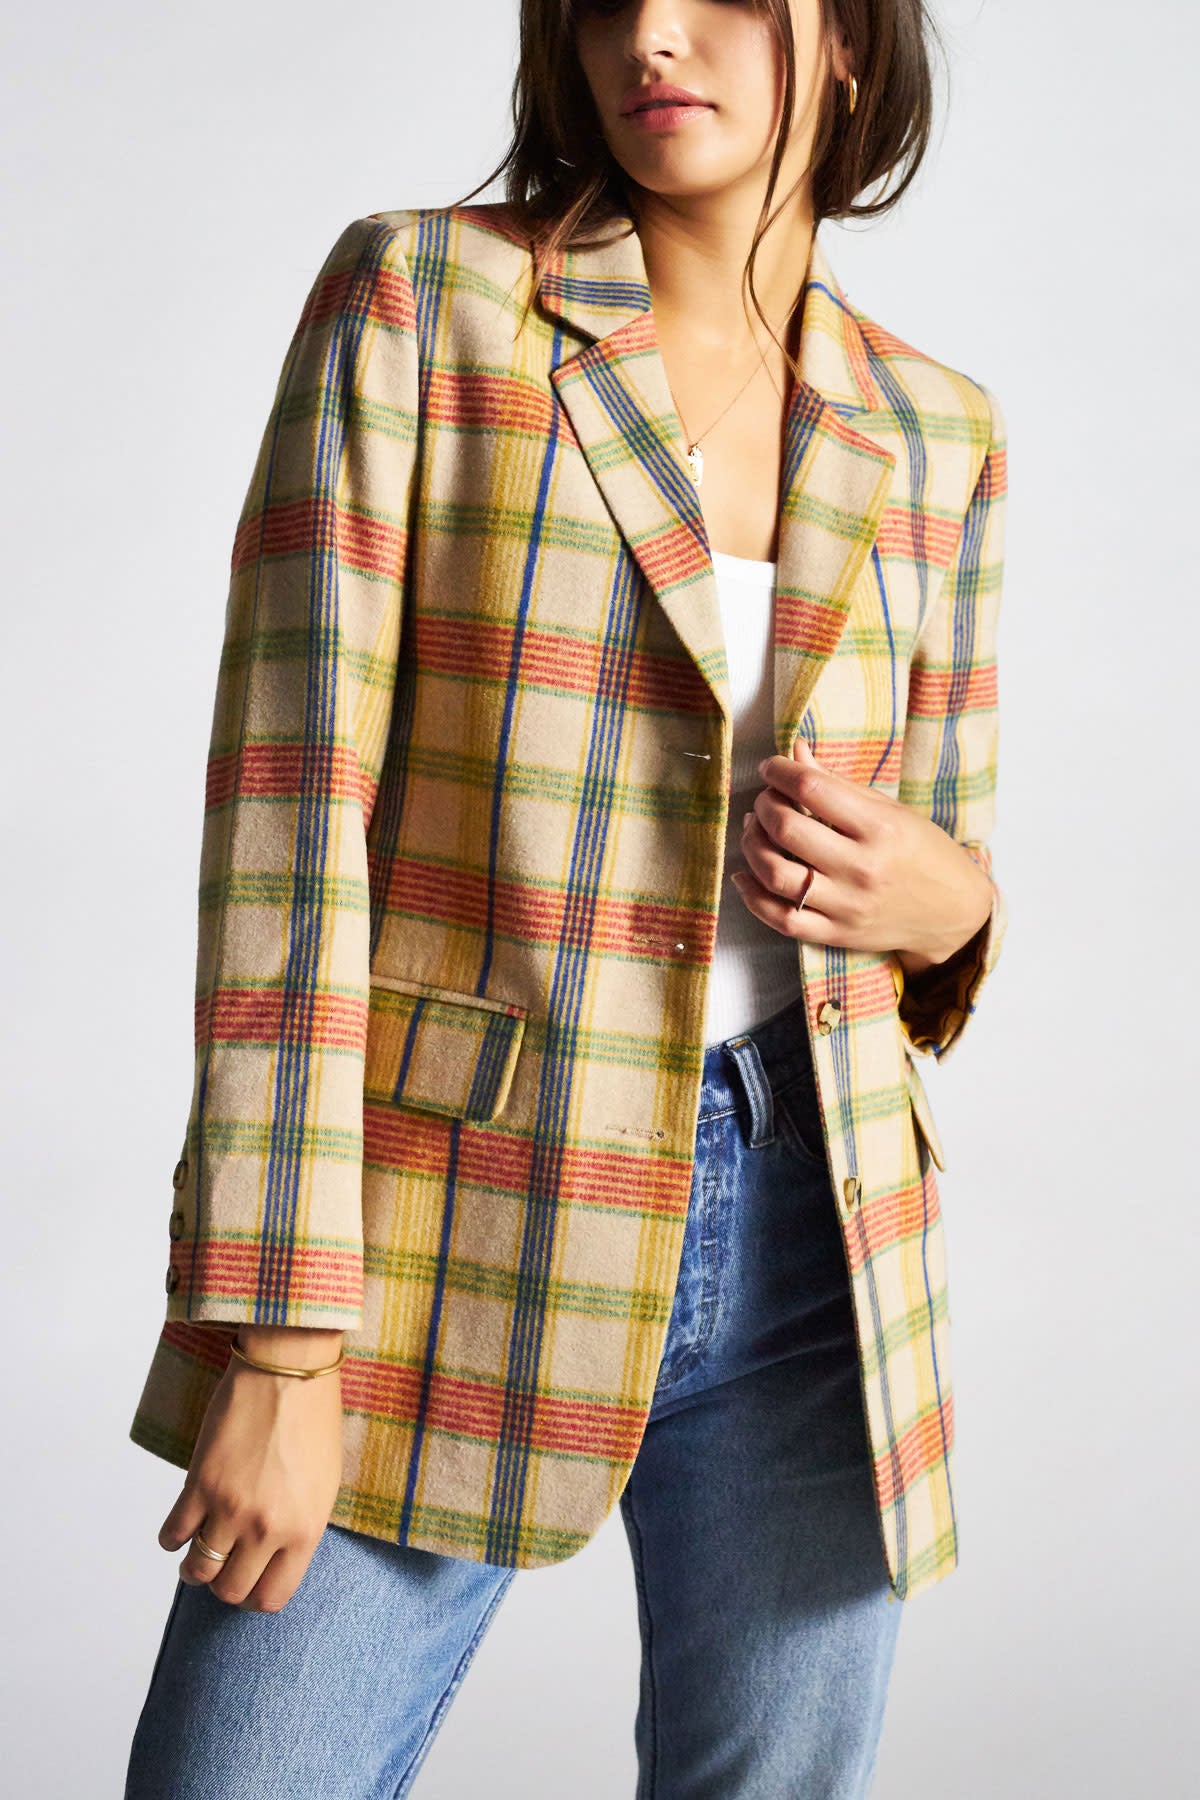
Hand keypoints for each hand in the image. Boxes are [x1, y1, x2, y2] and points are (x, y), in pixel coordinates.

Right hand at [157, 1328, 345, 1612]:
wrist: (288, 1369)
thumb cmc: (313, 1421)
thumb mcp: (324, 1485)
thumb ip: (299, 1528)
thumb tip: (274, 1558)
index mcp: (305, 1530)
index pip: (271, 1598)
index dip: (255, 1598)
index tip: (250, 1584)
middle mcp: (267, 1527)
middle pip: (230, 1591)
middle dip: (224, 1584)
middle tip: (224, 1566)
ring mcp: (230, 1507)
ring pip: (196, 1571)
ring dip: (193, 1568)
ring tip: (198, 1551)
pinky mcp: (199, 1483)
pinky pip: (173, 1534)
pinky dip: (172, 1538)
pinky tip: (182, 1527)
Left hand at [730, 737, 992, 966]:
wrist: (953, 913)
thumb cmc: (922, 853)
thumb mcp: (890, 810)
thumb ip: (838, 784)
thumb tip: (796, 751)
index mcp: (880, 828)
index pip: (811, 789)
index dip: (780, 771)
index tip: (772, 768)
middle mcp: (862, 868)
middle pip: (787, 829)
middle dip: (764, 806)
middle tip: (766, 800)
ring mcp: (847, 905)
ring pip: (775, 874)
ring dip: (751, 845)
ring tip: (753, 830)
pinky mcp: (836, 934)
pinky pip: (780, 918)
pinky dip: (752, 896)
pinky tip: (745, 874)